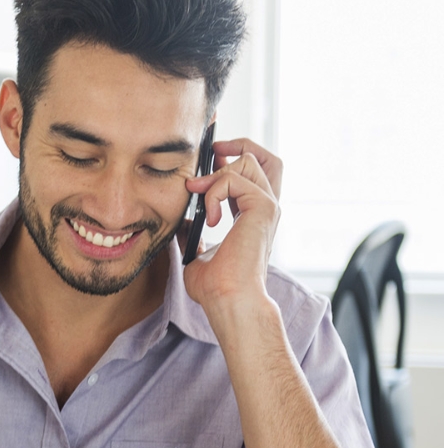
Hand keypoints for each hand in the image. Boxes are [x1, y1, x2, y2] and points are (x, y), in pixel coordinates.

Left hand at [182, 138, 282, 312]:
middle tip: (213, 153)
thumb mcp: (195, 254)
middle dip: (239, 146)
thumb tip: (180, 221)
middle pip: (266, 159)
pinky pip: (235, 179)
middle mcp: (264, 209)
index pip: (250, 176)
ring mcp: (267, 207)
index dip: (230, 161)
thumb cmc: (215, 288)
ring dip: (216, 173)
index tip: (207, 160)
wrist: (228, 301)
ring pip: (250, 161)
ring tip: (198, 195)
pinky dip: (214, 192)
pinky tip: (209, 218)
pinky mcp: (263, 208)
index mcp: (251, 217)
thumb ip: (192, 232)